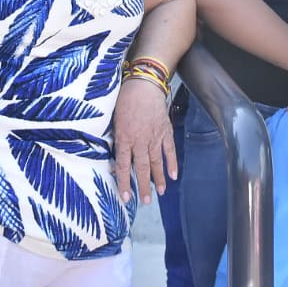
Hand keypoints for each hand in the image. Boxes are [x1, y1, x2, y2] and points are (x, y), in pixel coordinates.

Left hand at [112, 77, 177, 204]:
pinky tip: (173, 175)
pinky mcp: (165, 130)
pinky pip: (169, 150)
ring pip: (156, 162)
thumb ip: (116, 138)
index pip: (123, 166)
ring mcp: (154, 136)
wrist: (144, 84)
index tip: (126, 197)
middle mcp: (140, 141)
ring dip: (158, 178)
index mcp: (124, 138)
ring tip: (160, 193)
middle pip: (141, 168)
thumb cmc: (124, 99)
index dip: (125, 183)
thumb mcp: (114, 119)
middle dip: (143, 186)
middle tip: (146, 202)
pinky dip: (172, 162)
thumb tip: (116, 157)